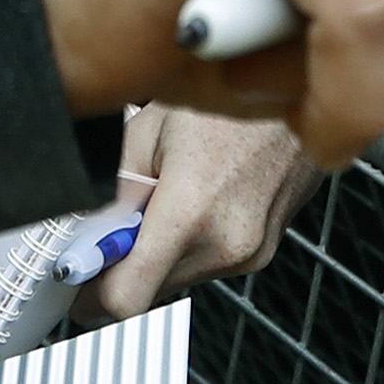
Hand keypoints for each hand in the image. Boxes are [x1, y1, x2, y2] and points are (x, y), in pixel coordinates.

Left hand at [87, 104, 325, 319]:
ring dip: (162, 250)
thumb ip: (113, 191)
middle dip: (126, 262)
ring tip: (171, 192)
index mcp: (191, 213)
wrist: (306, 83)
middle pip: (150, 290)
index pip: (124, 299)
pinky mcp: (266, 248)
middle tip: (120, 217)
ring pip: (180, 277)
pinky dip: (192, 241)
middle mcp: (227, 243)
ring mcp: (253, 250)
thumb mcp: (150, 127)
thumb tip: (86, 230)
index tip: (77, 277)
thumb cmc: (234, 94)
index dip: (89, 294)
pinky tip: (199, 194)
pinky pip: (209, 261)